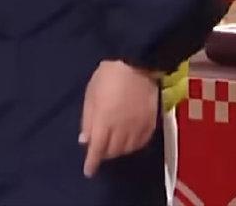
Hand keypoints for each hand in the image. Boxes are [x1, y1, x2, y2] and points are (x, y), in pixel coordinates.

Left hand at [80, 60, 160, 176]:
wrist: (139, 63)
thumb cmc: (109, 75)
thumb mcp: (91, 93)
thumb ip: (88, 119)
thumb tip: (85, 140)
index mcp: (104, 121)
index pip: (97, 149)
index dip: (92, 163)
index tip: (89, 171)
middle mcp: (122, 129)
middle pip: (112, 151)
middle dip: (104, 153)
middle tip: (99, 146)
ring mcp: (138, 127)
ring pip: (127, 150)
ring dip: (118, 150)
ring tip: (113, 143)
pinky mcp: (151, 123)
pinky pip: (141, 142)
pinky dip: (132, 145)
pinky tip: (128, 140)